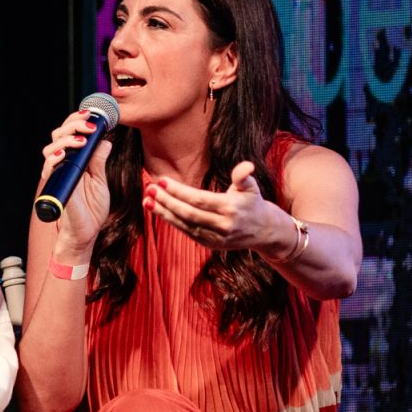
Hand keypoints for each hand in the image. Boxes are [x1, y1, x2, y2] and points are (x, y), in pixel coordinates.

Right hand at [37, 115, 113, 257]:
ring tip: (82, 139)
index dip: (79, 121)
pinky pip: (48, 166)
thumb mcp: (101, 180)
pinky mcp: (54, 184)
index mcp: (76, 160)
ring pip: (52, 146)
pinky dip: (55, 157)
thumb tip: (105, 141)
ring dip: (66, 138)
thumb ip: (99, 160)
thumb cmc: (92, 209)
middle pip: (60, 134)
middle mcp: (64, 163)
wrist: (85, 232)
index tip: (94, 116)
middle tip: (90, 125)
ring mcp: (58, 172)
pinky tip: (65, 153)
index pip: (72, 133)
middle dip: (74, 124)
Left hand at [145, 160, 290, 252]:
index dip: (179, 191)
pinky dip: (172, 222)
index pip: (198, 199)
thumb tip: (246, 166)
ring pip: (185, 225)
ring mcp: (216, 238)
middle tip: (150, 189)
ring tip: (148, 201)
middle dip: (167, 201)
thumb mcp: (251, 187)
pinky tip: (160, 211)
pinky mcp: (210, 245)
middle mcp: (223, 225)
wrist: (264, 231)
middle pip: (188, 213)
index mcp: (231, 208)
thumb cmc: (252, 203)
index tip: (162, 181)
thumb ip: (244, 176)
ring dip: (164, 213)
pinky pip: (187, 232)